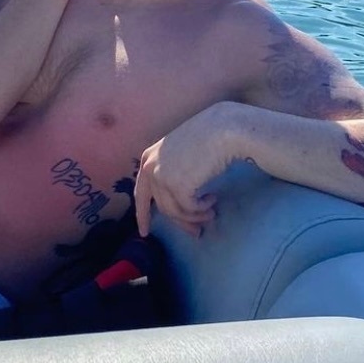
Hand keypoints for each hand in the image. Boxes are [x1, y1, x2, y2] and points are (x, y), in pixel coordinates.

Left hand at [134, 104, 237, 237]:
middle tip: (196, 233)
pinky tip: (212, 199)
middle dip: (180, 223)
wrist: (222, 129)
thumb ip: (172, 173)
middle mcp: (149, 168)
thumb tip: (177, 204)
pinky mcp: (176, 186)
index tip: (144, 232)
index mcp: (147, 158)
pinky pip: (189, 209)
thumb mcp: (180, 155)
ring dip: (195, 217)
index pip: (141, 193)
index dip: (142, 214)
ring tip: (211, 213)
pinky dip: (202, 209)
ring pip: (175, 212)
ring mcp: (161, 177)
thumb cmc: (206, 138)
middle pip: (162, 206)